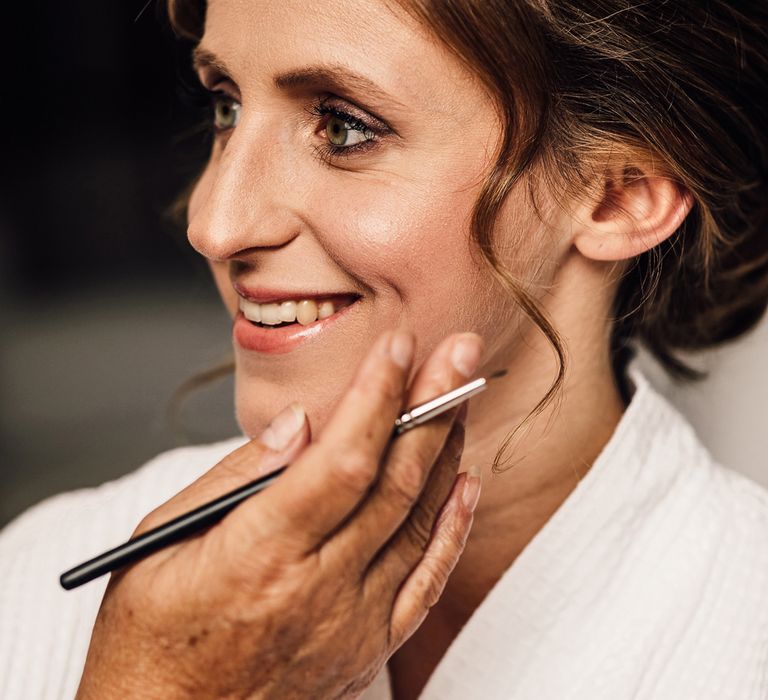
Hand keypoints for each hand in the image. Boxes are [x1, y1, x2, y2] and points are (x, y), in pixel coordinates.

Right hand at [75, 328, 483, 699]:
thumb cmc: (150, 637)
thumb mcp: (161, 542)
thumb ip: (235, 478)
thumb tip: (297, 424)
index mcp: (259, 554)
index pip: (339, 459)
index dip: (376, 397)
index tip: (399, 345)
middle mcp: (317, 588)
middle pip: (392, 480)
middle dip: (431, 405)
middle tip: (459, 351)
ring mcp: (351, 621)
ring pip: (417, 521)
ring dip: (444, 452)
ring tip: (462, 395)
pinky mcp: (369, 647)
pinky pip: (427, 582)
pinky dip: (453, 529)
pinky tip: (466, 483)